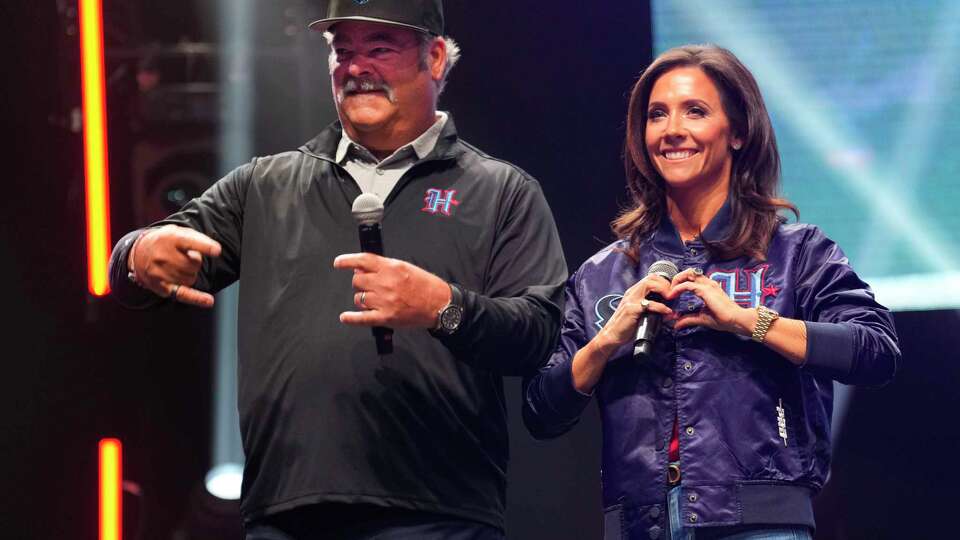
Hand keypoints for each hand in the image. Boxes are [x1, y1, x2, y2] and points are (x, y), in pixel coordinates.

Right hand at [128, 225, 221, 307]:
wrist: (139, 253)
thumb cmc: (164, 242)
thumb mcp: (176, 231)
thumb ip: (195, 237)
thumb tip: (214, 249)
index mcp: (169, 238)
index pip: (190, 242)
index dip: (205, 246)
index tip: (217, 250)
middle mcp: (163, 256)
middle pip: (194, 264)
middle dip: (195, 261)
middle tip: (185, 257)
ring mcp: (160, 273)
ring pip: (191, 278)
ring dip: (191, 273)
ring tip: (179, 266)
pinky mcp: (161, 287)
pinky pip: (183, 294)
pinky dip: (197, 298)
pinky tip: (208, 301)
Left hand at [333, 253, 450, 327]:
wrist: (439, 304)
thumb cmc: (425, 286)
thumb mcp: (406, 268)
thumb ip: (384, 267)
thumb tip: (363, 268)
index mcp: (391, 268)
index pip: (363, 261)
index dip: (347, 261)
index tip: (338, 263)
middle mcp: (385, 283)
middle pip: (357, 281)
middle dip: (360, 283)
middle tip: (368, 286)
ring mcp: (384, 301)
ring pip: (359, 298)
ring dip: (362, 299)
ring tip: (373, 300)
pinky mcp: (386, 317)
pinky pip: (362, 318)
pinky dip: (351, 319)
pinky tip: (345, 317)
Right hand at [592, 273, 672, 354]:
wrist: (612, 334)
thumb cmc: (627, 325)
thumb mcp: (640, 313)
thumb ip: (653, 310)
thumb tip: (670, 312)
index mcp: (634, 292)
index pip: (650, 278)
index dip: (663, 282)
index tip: (672, 291)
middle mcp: (632, 293)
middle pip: (651, 278)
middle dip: (665, 283)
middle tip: (673, 294)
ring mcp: (631, 300)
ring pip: (648, 285)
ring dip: (663, 289)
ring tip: (670, 298)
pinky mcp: (632, 309)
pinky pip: (649, 304)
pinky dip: (661, 307)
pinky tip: (667, 312)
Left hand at [667, 267, 751, 334]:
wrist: (736, 320)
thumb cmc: (723, 319)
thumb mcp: (701, 318)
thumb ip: (688, 319)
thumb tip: (676, 324)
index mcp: (709, 287)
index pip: (692, 277)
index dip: (680, 282)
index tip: (672, 293)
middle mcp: (708, 283)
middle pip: (689, 272)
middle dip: (676, 278)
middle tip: (669, 290)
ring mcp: (708, 285)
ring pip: (688, 274)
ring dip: (676, 281)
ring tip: (670, 292)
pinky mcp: (706, 291)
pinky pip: (688, 285)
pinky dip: (678, 289)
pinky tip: (672, 295)